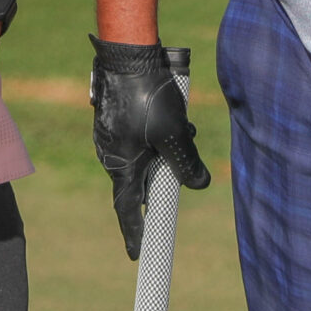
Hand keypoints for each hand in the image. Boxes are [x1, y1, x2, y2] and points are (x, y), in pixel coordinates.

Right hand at [91, 36, 213, 259]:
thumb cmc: (147, 95)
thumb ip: (186, 162)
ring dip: (164, 151)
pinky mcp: (115, 119)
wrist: (126, 55)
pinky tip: (173, 116)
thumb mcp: (173, 133)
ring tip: (184, 129)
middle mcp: (111, 154)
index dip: (135, 233)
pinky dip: (157, 136)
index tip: (138, 255)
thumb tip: (200, 184)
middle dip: (164, 177)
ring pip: (143, 156)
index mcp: (121, 165)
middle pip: (141, 181)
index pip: (127, 209)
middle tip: (184, 165)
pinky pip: (138, 139)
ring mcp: (111, 136)